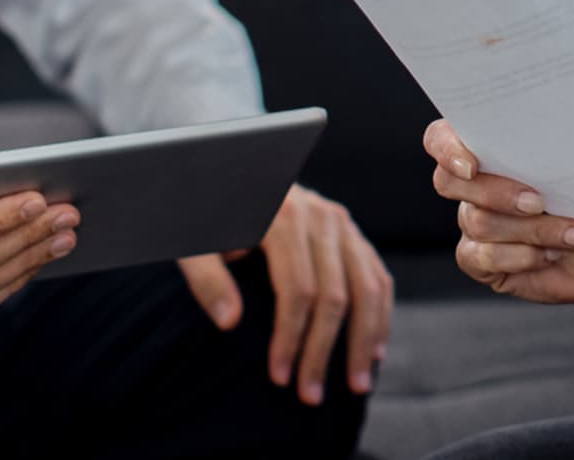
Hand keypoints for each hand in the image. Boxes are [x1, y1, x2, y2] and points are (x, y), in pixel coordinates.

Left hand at [178, 185, 392, 405]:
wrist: (228, 177)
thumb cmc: (207, 219)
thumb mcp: (193, 243)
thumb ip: (206, 278)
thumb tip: (230, 321)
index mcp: (282, 218)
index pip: (298, 290)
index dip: (291, 337)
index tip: (278, 377)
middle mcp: (321, 217)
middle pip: (336, 295)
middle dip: (324, 350)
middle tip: (311, 395)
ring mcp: (341, 223)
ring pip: (368, 287)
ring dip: (364, 340)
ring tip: (357, 385)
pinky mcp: (350, 232)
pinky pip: (377, 276)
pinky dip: (380, 315)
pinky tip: (374, 351)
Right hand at [422, 118, 573, 355]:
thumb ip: (564, 139)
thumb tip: (572, 112)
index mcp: (491, 146)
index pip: (441, 138)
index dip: (447, 149)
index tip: (473, 164)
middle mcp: (475, 183)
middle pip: (449, 182)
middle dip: (497, 192)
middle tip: (540, 200)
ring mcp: (477, 223)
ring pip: (477, 222)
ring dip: (530, 229)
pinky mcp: (486, 262)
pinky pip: (480, 258)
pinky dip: (517, 257)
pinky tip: (550, 254)